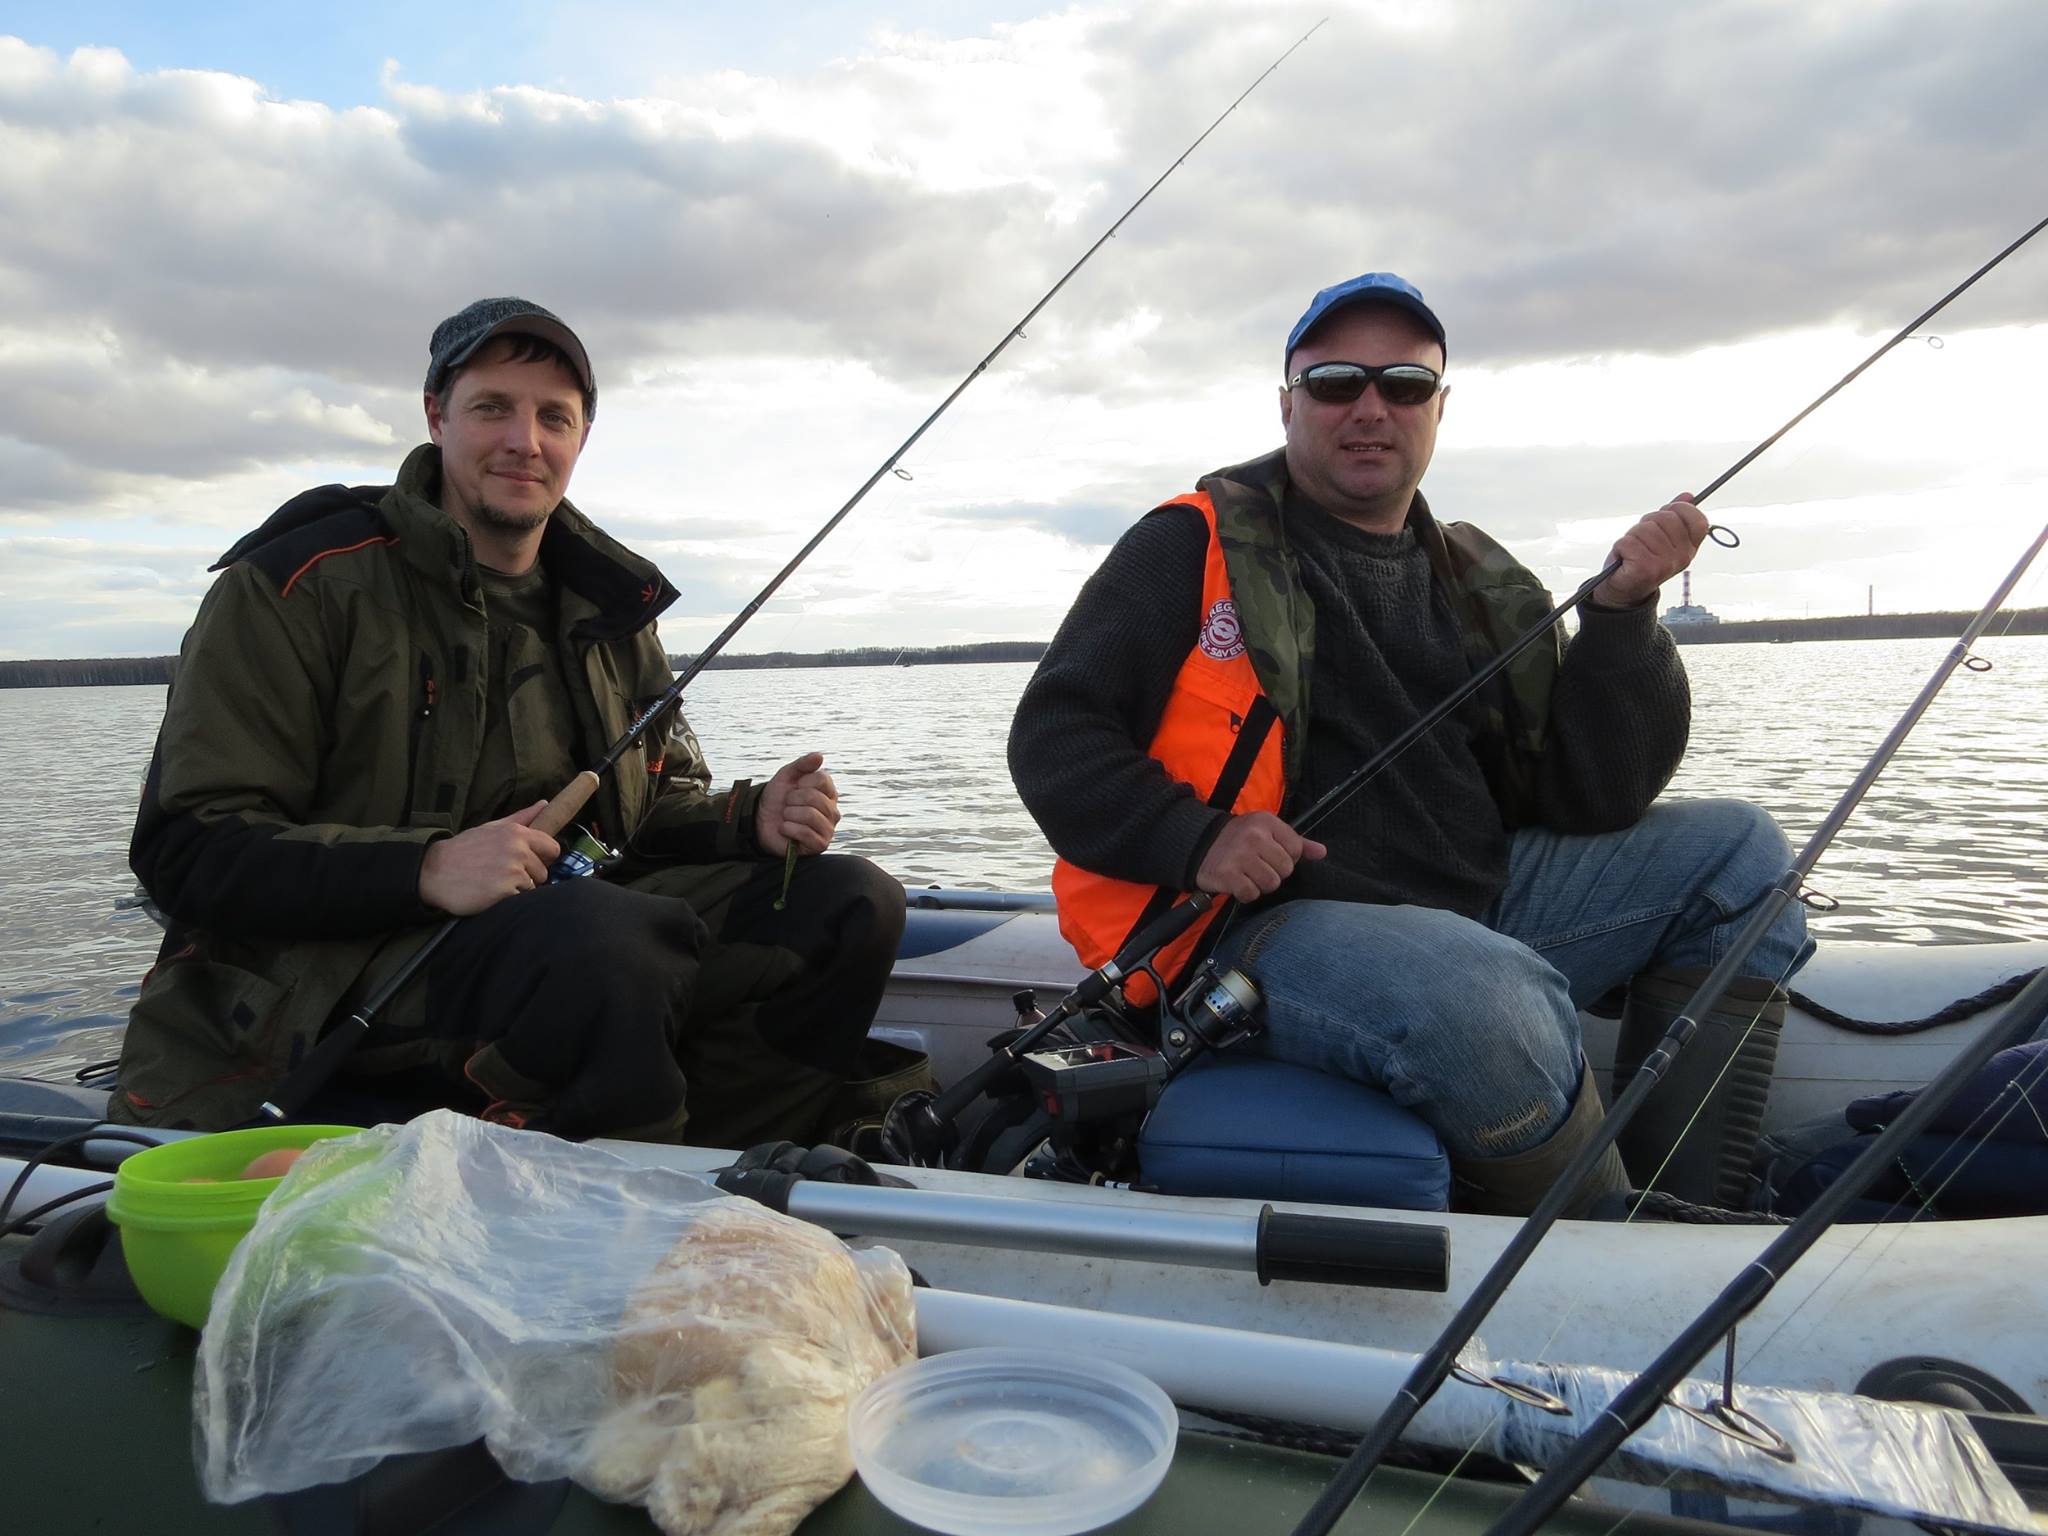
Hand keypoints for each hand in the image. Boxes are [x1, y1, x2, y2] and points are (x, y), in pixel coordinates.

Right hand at [418, 801, 558, 914]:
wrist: (433, 871)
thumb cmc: (464, 850)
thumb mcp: (491, 828)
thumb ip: (521, 817)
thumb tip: (544, 804)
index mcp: (517, 833)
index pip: (552, 848)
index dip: (542, 858)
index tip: (528, 863)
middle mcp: (518, 850)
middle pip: (543, 872)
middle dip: (528, 876)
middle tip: (502, 875)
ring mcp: (512, 872)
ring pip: (532, 887)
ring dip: (517, 889)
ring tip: (494, 883)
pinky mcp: (504, 892)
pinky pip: (519, 900)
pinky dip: (507, 900)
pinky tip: (490, 893)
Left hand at [755, 751, 840, 856]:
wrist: (761, 820)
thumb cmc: (777, 798)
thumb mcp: (787, 776)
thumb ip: (802, 764)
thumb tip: (819, 755)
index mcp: (829, 792)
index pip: (822, 779)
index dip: (802, 782)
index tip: (794, 788)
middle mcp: (833, 810)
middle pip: (814, 797)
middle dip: (792, 800)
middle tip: (787, 805)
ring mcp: (828, 829)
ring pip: (810, 815)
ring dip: (789, 814)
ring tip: (786, 817)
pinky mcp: (820, 845)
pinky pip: (805, 833)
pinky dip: (789, 829)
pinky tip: (786, 829)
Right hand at [1194, 812, 1326, 903]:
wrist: (1199, 844)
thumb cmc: (1239, 839)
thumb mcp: (1267, 832)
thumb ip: (1296, 842)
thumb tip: (1322, 853)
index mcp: (1266, 822)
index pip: (1296, 849)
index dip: (1286, 857)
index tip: (1270, 855)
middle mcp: (1254, 836)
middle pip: (1285, 869)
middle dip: (1274, 873)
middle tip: (1257, 866)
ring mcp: (1240, 856)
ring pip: (1271, 884)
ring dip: (1260, 885)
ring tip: (1248, 875)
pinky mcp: (1227, 874)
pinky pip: (1251, 894)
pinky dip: (1246, 893)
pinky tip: (1237, 883)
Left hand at [1592, 493, 1709, 608]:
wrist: (1625, 589)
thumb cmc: (1642, 558)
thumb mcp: (1660, 535)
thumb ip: (1674, 516)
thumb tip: (1688, 496)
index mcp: (1690, 548)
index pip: (1698, 520)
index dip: (1680, 509)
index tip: (1665, 513)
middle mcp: (1683, 557)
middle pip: (1666, 518)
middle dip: (1648, 523)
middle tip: (1642, 539)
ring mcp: (1665, 564)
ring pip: (1644, 529)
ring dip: (1632, 537)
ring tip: (1632, 551)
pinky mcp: (1646, 569)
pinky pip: (1628, 542)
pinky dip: (1621, 547)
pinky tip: (1624, 558)